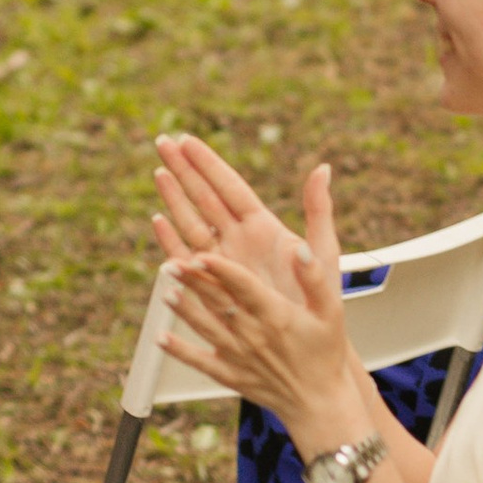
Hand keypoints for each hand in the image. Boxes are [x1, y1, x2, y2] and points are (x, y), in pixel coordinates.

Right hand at [153, 134, 315, 305]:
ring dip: (174, 198)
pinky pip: (188, 259)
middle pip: (206, 198)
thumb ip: (319, 210)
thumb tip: (322, 169)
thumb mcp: (324, 251)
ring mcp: (224, 261)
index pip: (230, 187)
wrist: (308, 341)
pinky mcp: (213, 286)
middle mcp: (240, 239)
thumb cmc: (320, 298)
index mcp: (263, 227)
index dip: (208, 164)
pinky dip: (172, 240)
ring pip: (192, 223)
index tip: (187, 140)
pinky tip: (158, 220)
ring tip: (159, 173)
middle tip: (162, 144)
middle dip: (184, 170)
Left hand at [160, 160, 361, 443]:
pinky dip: (179, 350)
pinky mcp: (229, 375)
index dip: (220, 268)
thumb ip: (315, 277)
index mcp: (275, 315)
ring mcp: (238, 356)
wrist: (319, 403)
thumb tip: (298, 249)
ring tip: (165, 291)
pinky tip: (160, 338)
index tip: (200, 254)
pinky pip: (200, 361)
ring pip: (204, 327)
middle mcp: (252, 334)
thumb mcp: (331, 311)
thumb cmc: (325, 353)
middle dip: (193, 281)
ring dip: (183, 309)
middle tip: (171, 262)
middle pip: (217, 301)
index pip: (242, 285)